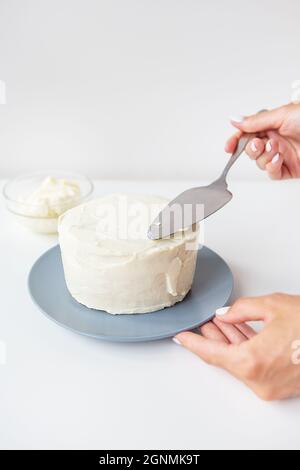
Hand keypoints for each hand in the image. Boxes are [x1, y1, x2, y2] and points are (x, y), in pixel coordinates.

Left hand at [174, 294, 299, 400]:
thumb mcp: (273, 306)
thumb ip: (241, 310)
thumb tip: (225, 315)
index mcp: (252, 362)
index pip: (211, 354)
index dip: (193, 344)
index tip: (180, 338)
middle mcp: (260, 380)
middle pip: (226, 358)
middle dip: (213, 338)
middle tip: (202, 324)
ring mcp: (271, 386)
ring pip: (241, 362)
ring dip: (230, 343)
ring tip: (217, 325)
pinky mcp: (282, 384)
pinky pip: (256, 365)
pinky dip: (247, 349)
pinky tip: (239, 333)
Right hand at [226, 104, 299, 179]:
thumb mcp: (282, 115)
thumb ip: (256, 121)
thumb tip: (235, 119)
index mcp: (273, 125)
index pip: (248, 133)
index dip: (236, 140)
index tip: (229, 146)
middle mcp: (277, 140)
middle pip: (251, 149)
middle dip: (251, 149)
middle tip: (258, 144)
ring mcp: (282, 155)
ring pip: (260, 162)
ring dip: (265, 157)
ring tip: (275, 149)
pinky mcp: (290, 168)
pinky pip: (273, 173)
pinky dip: (272, 168)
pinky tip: (278, 160)